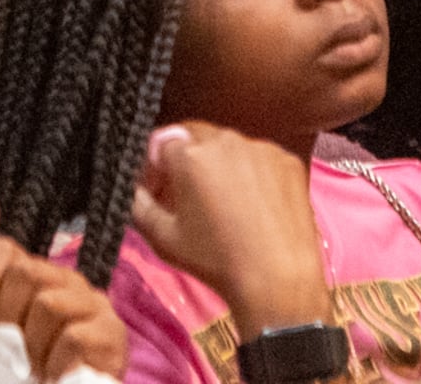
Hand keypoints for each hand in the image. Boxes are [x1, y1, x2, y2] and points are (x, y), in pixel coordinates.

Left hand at [0, 236, 131, 383]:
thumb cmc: (7, 378)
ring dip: (30, 346)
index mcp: (35, 277)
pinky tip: (53, 376)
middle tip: (4, 352)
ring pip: (48, 303)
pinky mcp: (113, 333)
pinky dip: (53, 365)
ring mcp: (95, 304)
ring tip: (32, 369)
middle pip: (25, 271)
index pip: (6, 250)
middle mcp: (67, 281)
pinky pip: (73, 336)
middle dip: (5, 317)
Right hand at [129, 126, 333, 334]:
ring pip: (230, 148)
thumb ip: (137, 204)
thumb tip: (131, 187)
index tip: (158, 192)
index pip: (161, 143)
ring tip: (225, 205)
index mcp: (189, 153)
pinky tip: (256, 206)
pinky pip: (261, 159)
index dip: (155, 168)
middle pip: (196, 139)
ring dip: (220, 166)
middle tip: (189, 198)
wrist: (276, 281)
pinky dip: (253, 174)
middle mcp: (225, 139)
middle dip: (187, 162)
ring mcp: (261, 148)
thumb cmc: (214, 260)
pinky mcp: (288, 161)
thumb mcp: (163, 238)